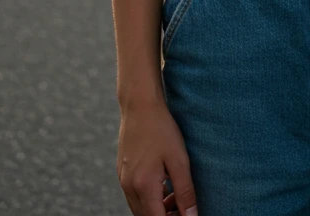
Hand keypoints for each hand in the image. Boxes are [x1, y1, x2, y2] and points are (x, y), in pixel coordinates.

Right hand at [117, 98, 197, 215]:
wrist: (139, 104)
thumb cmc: (161, 129)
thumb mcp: (179, 160)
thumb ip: (185, 192)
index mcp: (144, 186)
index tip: (187, 215)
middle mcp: (129, 186)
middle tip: (184, 209)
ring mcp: (123, 179)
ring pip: (139, 208)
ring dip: (157, 209)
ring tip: (176, 198)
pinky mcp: (122, 171)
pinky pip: (135, 195)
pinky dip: (149, 198)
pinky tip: (164, 186)